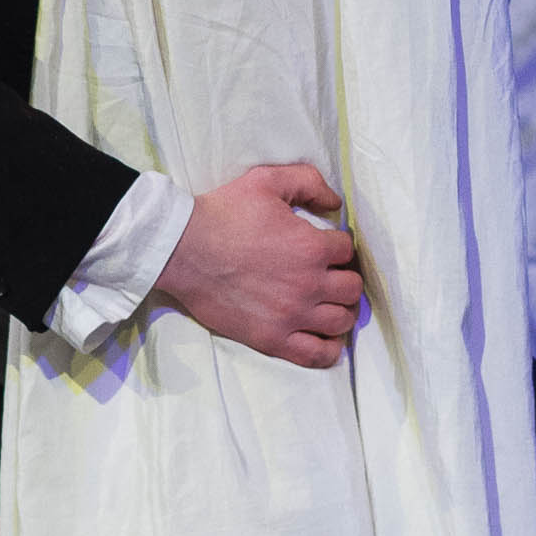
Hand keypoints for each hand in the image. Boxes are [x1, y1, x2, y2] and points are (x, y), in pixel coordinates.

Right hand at [154, 163, 360, 368]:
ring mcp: (292, 316)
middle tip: (330, 274)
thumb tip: (335, 201)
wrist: (184, 249)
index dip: (338, 245)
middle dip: (345, 277)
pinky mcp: (273, 339)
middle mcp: (309, 284)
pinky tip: (325, 336)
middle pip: (352, 289)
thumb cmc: (224, 212)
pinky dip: (329, 349)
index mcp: (310, 247)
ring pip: (341, 322)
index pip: (347, 250)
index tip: (327, 246)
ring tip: (328, 302)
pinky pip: (317, 355)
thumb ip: (307, 182)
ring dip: (341, 310)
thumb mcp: (266, 180)